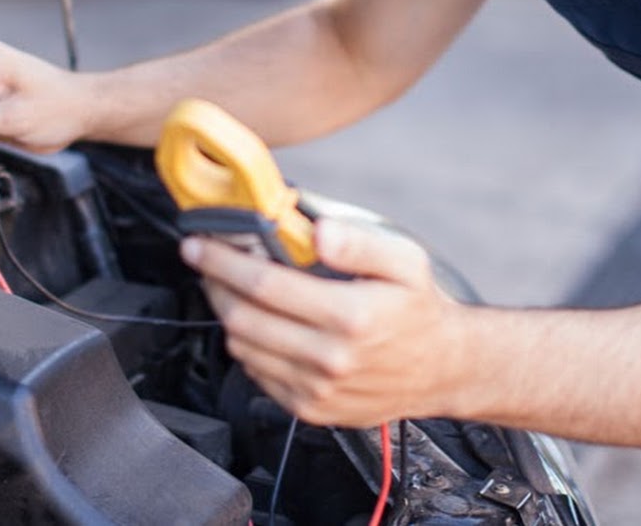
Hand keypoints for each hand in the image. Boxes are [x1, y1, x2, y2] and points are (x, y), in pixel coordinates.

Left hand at [180, 217, 466, 427]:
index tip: (198, 243)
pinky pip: (257, 373)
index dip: (223, 261)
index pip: (265, 284)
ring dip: (226, 312)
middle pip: (243, 317)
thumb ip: (358, 241)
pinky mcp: (311, 409)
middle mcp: (330, 358)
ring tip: (229, 285)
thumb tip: (316, 230)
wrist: (443, 369)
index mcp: (350, 316)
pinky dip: (246, 343)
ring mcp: (317, 390)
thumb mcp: (404, 260)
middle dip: (213, 283)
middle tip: (204, 259)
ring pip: (243, 347)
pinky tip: (258, 320)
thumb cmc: (418, 307)